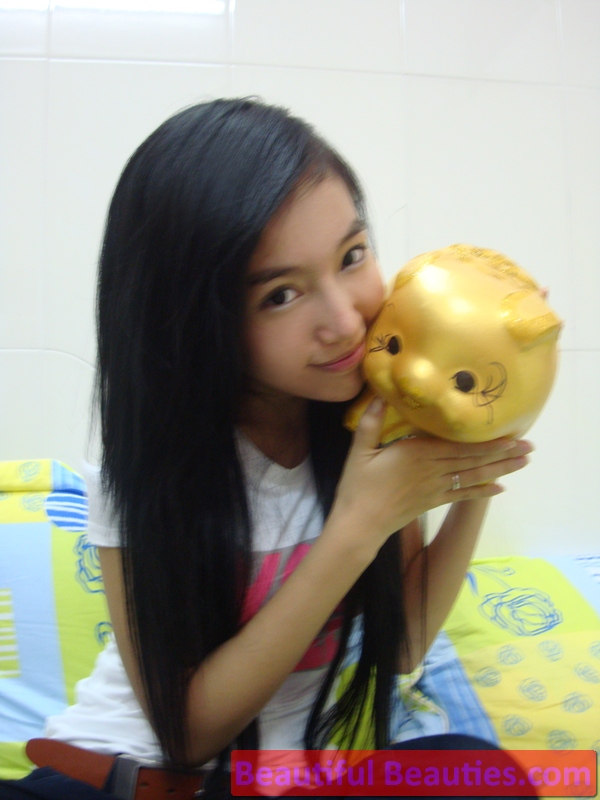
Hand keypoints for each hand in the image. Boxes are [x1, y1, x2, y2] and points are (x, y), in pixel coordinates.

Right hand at [330, 397, 531, 553]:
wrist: (360, 524)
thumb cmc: (358, 485)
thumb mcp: (360, 450)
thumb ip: (371, 422)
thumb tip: (381, 395)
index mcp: (417, 452)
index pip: (460, 445)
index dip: (487, 441)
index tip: (510, 433)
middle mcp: (433, 469)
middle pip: (473, 460)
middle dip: (503, 453)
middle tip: (530, 447)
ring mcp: (435, 488)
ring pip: (473, 476)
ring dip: (501, 470)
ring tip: (523, 463)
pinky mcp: (433, 502)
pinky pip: (463, 496)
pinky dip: (482, 492)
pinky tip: (500, 488)